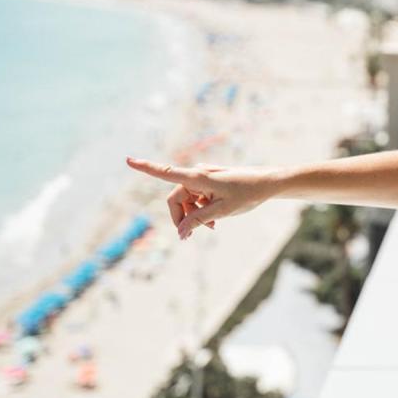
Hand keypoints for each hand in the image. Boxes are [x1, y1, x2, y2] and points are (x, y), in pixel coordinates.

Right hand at [125, 157, 277, 239]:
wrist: (269, 183)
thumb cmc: (248, 194)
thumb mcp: (223, 211)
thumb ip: (199, 220)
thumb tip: (180, 232)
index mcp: (198, 177)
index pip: (167, 173)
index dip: (147, 168)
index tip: (128, 160)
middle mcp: (198, 175)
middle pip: (176, 198)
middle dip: (181, 217)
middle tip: (190, 237)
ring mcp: (204, 178)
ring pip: (187, 200)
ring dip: (193, 215)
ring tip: (211, 228)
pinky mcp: (210, 182)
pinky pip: (197, 198)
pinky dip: (202, 210)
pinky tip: (215, 220)